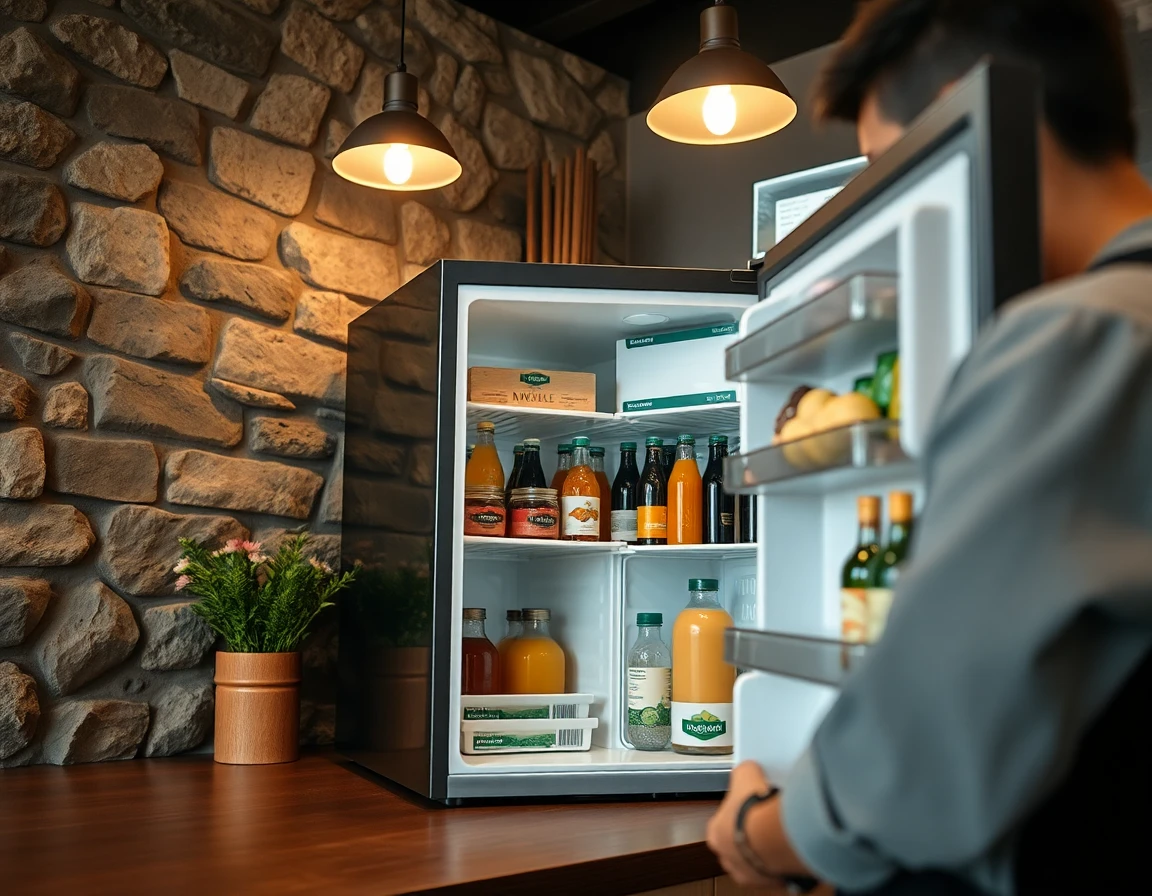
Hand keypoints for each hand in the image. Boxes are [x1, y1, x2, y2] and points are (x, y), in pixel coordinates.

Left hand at [706, 761, 823, 891]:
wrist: (774, 835)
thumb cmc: (754, 811)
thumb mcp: (745, 775)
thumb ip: (744, 773)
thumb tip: (747, 769)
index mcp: (715, 834)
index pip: (721, 823)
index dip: (736, 811)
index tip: (749, 804)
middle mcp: (729, 858)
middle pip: (739, 843)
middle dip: (752, 832)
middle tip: (767, 818)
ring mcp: (750, 873)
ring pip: (758, 859)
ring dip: (768, 847)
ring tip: (781, 830)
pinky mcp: (772, 882)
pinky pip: (778, 869)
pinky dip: (784, 858)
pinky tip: (791, 844)